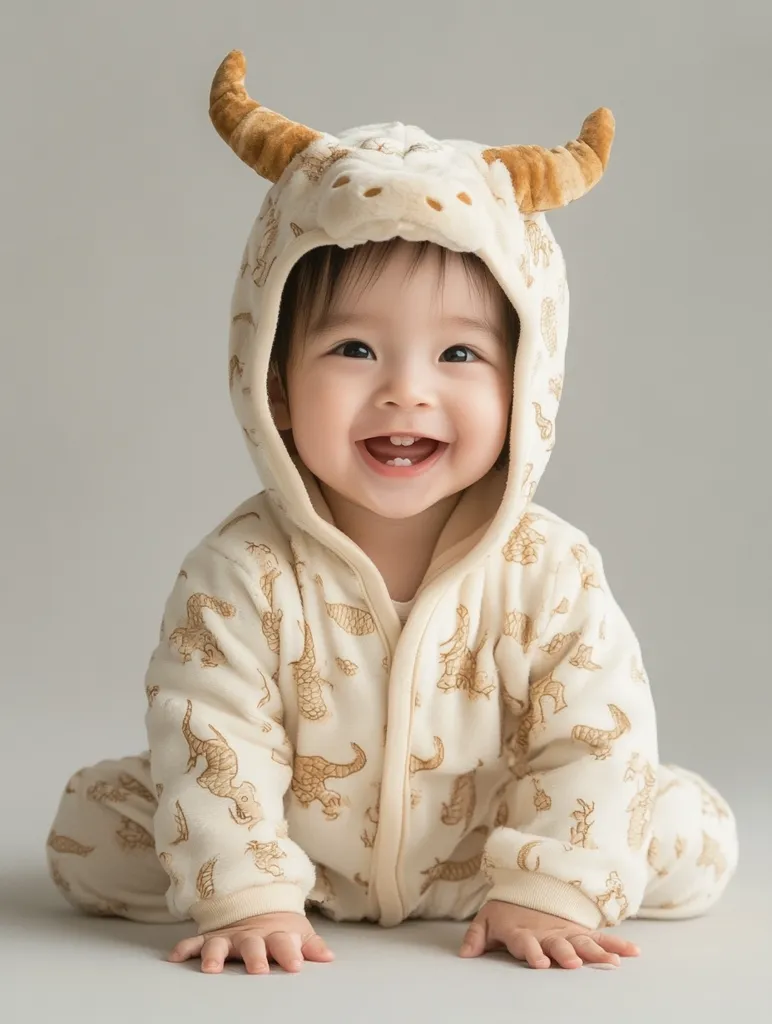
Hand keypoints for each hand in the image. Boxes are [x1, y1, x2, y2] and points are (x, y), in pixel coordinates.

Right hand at [168, 911, 334, 973]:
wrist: (257, 904)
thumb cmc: (279, 927)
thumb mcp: (298, 932)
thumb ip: (311, 946)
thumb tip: (328, 957)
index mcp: (275, 934)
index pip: (285, 944)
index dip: (291, 953)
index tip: (296, 965)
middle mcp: (251, 935)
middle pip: (252, 945)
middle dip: (255, 957)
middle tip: (258, 969)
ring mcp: (229, 936)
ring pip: (219, 944)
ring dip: (215, 955)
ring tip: (210, 969)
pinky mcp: (212, 937)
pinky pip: (195, 942)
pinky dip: (185, 948)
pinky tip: (175, 956)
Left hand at [459, 901, 639, 969]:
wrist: (526, 887)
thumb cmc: (506, 911)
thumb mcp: (486, 920)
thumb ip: (476, 936)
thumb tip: (465, 954)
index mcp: (522, 931)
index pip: (526, 942)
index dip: (532, 951)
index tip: (539, 962)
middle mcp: (546, 933)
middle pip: (557, 943)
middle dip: (565, 953)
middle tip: (574, 963)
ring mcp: (565, 932)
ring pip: (583, 942)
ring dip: (596, 951)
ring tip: (610, 962)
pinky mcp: (579, 932)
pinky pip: (601, 938)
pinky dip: (617, 944)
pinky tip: (633, 953)